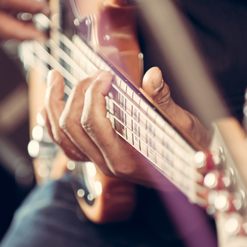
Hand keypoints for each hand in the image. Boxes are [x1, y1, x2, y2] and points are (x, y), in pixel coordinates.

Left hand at [43, 66, 210, 188]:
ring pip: (62, 137)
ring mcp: (100, 163)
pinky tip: (50, 106)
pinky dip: (53, 124)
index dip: (94, 93)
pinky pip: (66, 145)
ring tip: (55, 78)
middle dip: (77, 94)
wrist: (196, 172)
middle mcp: (108, 165)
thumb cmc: (191, 149)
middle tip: (94, 74)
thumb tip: (152, 76)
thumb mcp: (184, 125)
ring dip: (54, 105)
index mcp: (126, 159)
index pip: (93, 124)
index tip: (107, 74)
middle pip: (72, 127)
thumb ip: (163, 101)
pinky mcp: (99, 158)